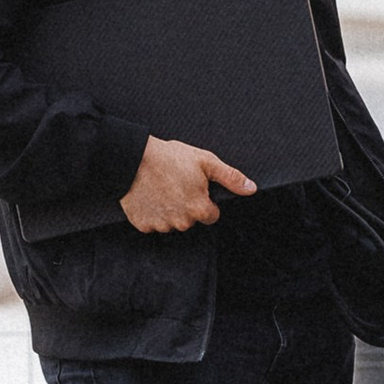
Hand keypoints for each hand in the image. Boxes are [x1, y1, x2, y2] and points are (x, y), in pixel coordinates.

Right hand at [122, 136, 254, 232]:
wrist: (132, 159)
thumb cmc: (170, 158)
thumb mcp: (206, 161)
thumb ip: (230, 177)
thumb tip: (251, 189)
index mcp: (199, 209)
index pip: (211, 215)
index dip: (205, 200)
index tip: (195, 187)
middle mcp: (181, 222)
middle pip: (191, 219)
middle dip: (187, 205)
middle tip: (177, 184)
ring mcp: (161, 225)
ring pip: (172, 222)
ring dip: (170, 209)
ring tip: (162, 187)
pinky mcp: (143, 224)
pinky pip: (152, 222)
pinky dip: (152, 212)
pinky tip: (150, 195)